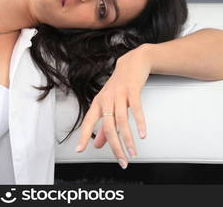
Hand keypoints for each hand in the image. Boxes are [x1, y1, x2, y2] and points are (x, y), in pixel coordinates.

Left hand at [75, 44, 151, 168]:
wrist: (133, 62)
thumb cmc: (120, 84)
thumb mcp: (109, 103)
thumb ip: (103, 125)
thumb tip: (97, 144)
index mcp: (98, 103)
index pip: (88, 122)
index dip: (84, 136)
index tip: (80, 150)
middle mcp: (106, 99)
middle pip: (108, 127)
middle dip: (115, 147)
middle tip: (122, 160)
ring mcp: (119, 94)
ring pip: (122, 121)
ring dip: (127, 139)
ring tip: (132, 152)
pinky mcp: (132, 90)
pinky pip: (136, 109)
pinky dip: (140, 123)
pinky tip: (142, 134)